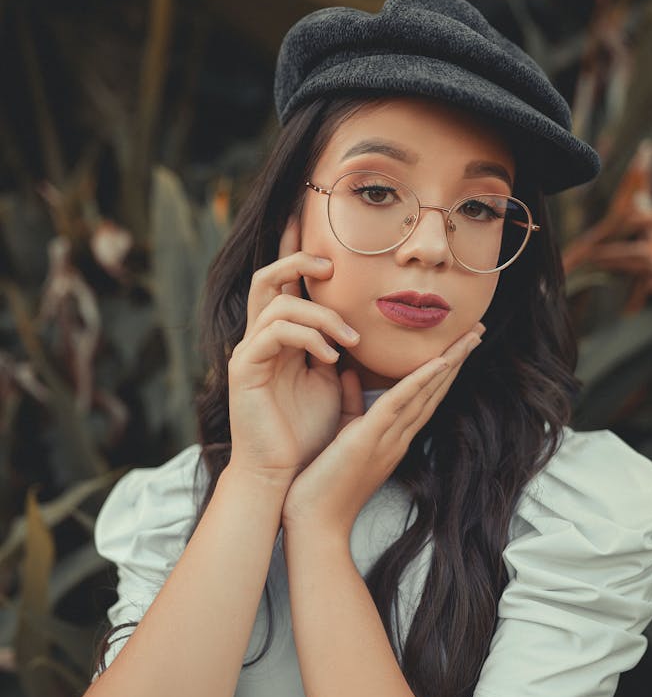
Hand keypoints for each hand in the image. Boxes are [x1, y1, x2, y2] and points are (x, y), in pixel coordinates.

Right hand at [224, 216, 360, 482]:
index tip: (317, 223)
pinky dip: (307, 337)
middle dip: (297, 259)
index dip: (297, 251)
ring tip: (351, 341)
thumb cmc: (306, 434)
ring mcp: (249, 352)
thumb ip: (339, 351)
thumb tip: (362, 326)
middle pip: (266, 277)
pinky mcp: (244, 369)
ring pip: (277, 303)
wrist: (282, 474)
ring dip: (321, 315)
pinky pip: (273, 333)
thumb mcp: (331, 384)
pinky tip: (332, 358)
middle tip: (333, 264)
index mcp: (281, 339)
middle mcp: (260, 339)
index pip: (285, 283)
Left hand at [280, 323, 484, 533]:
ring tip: (470, 336)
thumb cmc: (321, 484)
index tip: (458, 342)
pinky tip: (439, 361)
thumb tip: (350, 372)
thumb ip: (349, 403)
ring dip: (450, 362)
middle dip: (457, 359)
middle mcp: (398, 438)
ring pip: (425, 393)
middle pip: (434, 391)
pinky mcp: (369, 440)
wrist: (313, 524)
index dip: (442, 368)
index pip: (423, 396)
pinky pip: (400, 405)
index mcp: (392, 437)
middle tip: (478, 330)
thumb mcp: (340, 434)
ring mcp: (388, 440)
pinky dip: (420, 382)